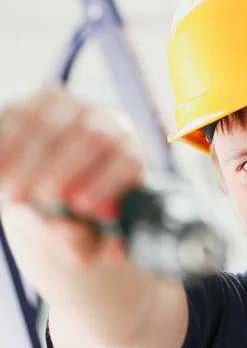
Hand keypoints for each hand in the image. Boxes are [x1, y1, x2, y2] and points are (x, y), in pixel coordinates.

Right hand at [0, 84, 143, 268]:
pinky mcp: (39, 101)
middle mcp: (109, 123)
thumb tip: (97, 246)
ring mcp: (75, 108)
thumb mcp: (90, 238)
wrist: (56, 188)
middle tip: (42, 200)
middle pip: (93, 136)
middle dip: (64, 171)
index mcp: (132, 155)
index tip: (82, 208)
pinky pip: (20, 114)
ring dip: (29, 160)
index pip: (128, 161)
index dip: (107, 184)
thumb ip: (94, 244)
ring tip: (15, 195)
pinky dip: (6, 144)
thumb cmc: (79, 217)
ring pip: (53, 123)